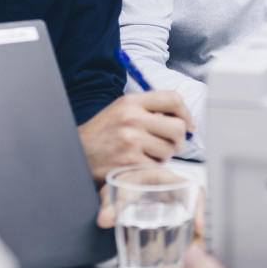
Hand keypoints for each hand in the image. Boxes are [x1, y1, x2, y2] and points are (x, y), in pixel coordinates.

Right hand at [79, 91, 194, 184]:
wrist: (78, 153)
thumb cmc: (103, 133)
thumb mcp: (122, 110)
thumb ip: (149, 110)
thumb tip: (183, 120)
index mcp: (132, 102)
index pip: (173, 99)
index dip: (186, 114)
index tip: (188, 125)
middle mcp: (132, 118)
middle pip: (177, 127)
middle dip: (179, 140)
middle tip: (171, 145)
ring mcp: (131, 140)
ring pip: (169, 150)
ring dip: (164, 156)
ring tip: (148, 155)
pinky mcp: (130, 161)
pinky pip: (156, 166)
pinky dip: (152, 168)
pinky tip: (139, 164)